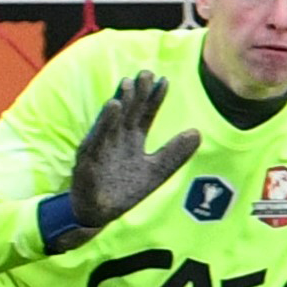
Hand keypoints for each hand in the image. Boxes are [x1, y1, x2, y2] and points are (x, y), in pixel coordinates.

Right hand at [69, 71, 201, 228]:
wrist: (99, 213)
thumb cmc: (125, 190)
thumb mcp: (156, 171)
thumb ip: (175, 153)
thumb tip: (197, 132)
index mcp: (133, 138)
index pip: (146, 114)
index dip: (155, 98)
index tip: (165, 81)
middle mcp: (117, 137)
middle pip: (129, 111)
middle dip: (137, 92)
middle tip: (146, 72)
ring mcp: (102, 146)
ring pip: (112, 120)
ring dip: (120, 102)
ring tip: (128, 83)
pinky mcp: (89, 158)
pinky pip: (97, 138)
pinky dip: (105, 123)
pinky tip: (112, 107)